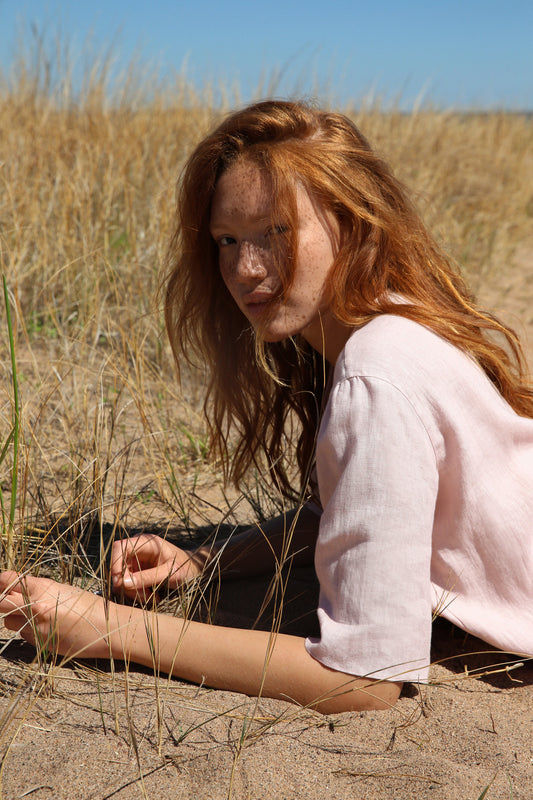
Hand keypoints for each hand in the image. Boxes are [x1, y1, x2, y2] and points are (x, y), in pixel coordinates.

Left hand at [0, 571, 122, 659]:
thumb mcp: (65, 590)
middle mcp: (37, 607)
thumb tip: (21, 590)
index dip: (3, 581)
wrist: (108, 628)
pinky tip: (48, 628)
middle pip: (1, 603)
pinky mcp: (40, 644)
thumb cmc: (90, 606)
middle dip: (2, 601)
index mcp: (44, 589)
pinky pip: (25, 635)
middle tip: (9, 600)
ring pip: (10, 622)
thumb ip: (40, 590)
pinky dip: (30, 631)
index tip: (2, 582)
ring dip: (15, 618)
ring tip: (34, 616)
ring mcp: (37, 627)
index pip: (9, 581)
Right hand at [110, 534, 205, 600]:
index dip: (115, 564)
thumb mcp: (169, 573)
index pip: (120, 547)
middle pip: (118, 566)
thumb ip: (147, 577)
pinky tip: (152, 596)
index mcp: (146, 542)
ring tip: (153, 598)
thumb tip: (123, 583)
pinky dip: (138, 593)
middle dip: (128, 585)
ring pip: (122, 578)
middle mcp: (138, 549)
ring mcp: (136, 561)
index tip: (120, 583)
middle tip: (145, 597)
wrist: (194, 570)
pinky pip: (129, 584)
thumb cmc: (185, 567)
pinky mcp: (137, 572)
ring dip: (134, 592)